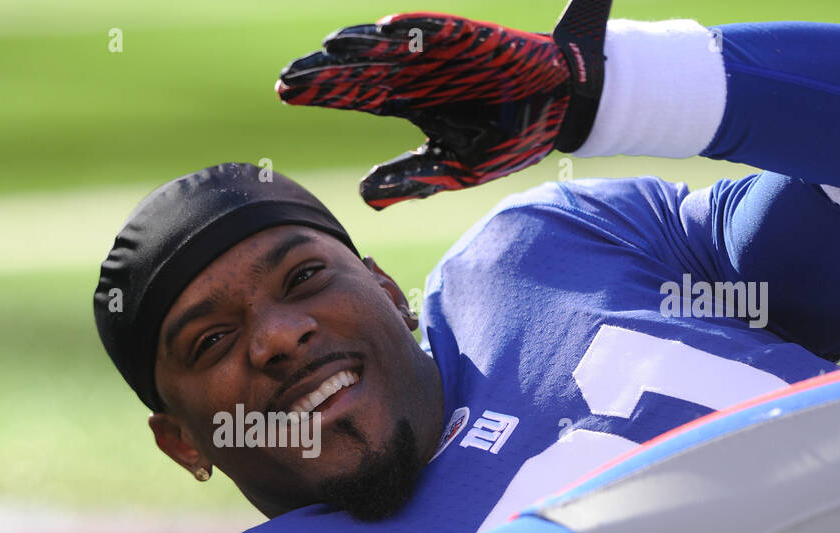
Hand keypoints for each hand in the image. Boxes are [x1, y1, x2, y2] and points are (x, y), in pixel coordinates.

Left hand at [275, 1, 611, 207]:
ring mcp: (443, 54)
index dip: (319, 92)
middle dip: (325, 72)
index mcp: (409, 101)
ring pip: (391, 47)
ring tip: (328, 48)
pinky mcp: (475, 39)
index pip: (354, 94)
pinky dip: (416, 30)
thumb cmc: (502, 140)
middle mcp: (418, 74)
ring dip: (360, 46)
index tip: (282, 92)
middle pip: (361, 69)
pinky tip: (386, 31)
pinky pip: (441, 31)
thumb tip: (364, 195)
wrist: (557, 112)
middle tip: (286, 77)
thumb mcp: (451, 171)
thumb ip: (409, 181)